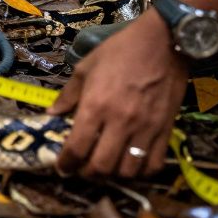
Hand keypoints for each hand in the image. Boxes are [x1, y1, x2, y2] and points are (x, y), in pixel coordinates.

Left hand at [49, 13, 187, 177]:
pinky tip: (131, 164)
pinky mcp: (166, 130)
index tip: (62, 167)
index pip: (77, 147)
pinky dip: (141, 171)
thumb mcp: (85, 67)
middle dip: (87, 173)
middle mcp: (120, 122)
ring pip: (128, 170)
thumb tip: (52, 113)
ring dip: (113, 174)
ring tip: (106, 166)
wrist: (163, 42)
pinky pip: (154, 163)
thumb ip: (68, 94)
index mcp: (95, 106)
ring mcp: (145, 129)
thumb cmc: (120, 51)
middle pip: (101, 166)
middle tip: (82, 169)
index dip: (66, 163)